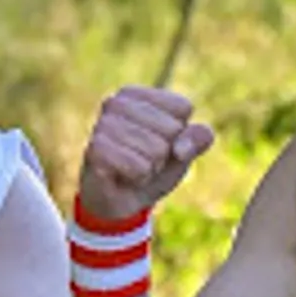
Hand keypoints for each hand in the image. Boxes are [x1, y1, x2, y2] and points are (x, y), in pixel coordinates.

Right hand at [77, 85, 214, 221]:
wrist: (120, 202)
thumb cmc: (153, 168)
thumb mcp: (184, 151)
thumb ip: (199, 138)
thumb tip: (180, 149)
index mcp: (138, 94)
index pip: (183, 107)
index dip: (181, 134)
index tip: (162, 143)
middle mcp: (116, 102)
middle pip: (171, 129)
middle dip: (165, 153)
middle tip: (144, 160)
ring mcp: (103, 124)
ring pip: (155, 149)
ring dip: (151, 168)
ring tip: (133, 169)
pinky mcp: (96, 149)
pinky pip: (138, 166)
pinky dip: (139, 177)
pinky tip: (123, 177)